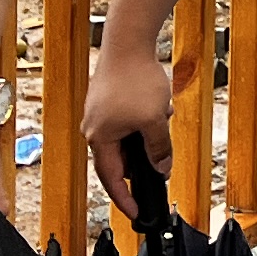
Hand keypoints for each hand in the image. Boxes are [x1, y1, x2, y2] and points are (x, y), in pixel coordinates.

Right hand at [82, 40, 174, 214]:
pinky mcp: (106, 101)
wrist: (127, 42)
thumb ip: (159, 150)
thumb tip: (162, 170)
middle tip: (157, 168)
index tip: (136, 213)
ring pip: (124, 139)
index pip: (111, 180)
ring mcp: (98, 114)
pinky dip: (142, 123)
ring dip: (145, 138)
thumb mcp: (155, 121)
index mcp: (100, 139)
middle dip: (140, 163)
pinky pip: (125, 122)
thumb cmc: (135, 79)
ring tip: (161, 120)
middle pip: (116, 161)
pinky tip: (158, 108)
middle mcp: (94, 129)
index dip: (125, 199)